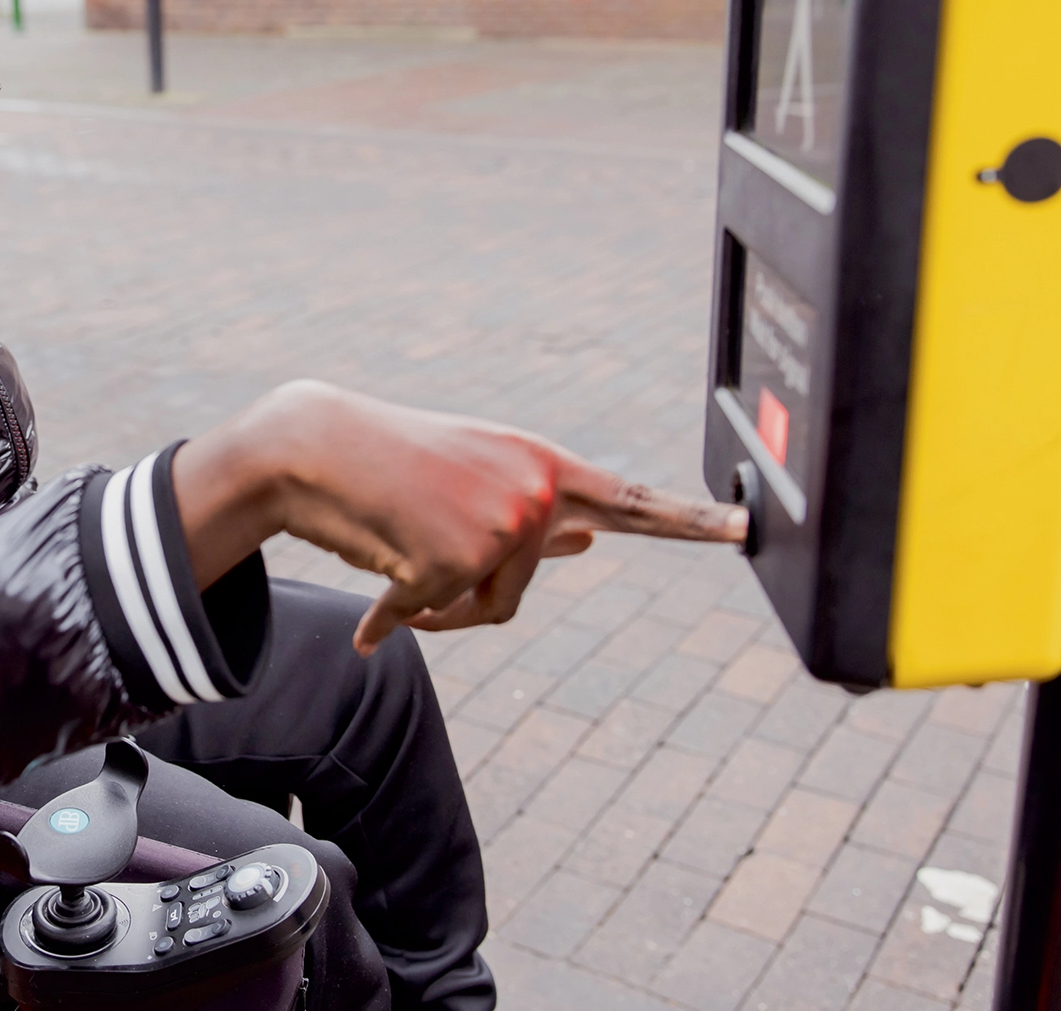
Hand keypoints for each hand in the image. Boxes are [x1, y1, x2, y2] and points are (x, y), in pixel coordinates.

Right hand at [174, 381, 747, 655]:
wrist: (314, 445)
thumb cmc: (388, 463)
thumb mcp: (473, 479)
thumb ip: (534, 511)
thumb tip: (590, 540)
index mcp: (541, 463)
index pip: (628, 501)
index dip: (690, 521)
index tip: (746, 527)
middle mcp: (534, 488)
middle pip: (520, 585)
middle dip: (464, 598)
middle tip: (414, 584)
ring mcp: (500, 521)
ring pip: (481, 607)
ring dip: (431, 605)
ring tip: (388, 556)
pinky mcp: (457, 555)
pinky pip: (429, 614)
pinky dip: (391, 615)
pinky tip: (364, 605)